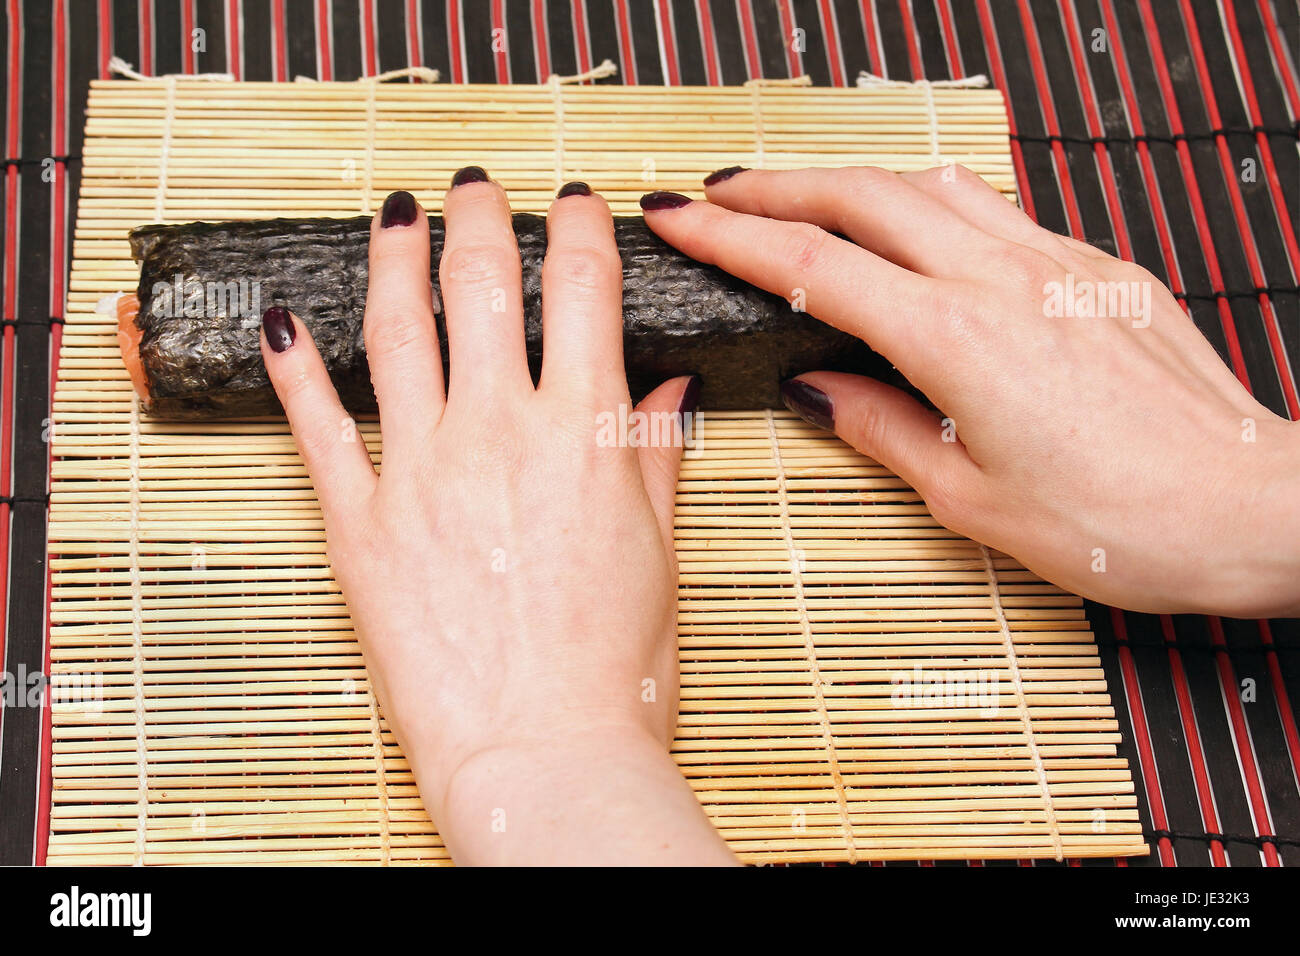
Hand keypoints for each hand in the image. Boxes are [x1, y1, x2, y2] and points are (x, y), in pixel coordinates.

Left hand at [260, 176, 734, 864]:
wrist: (544, 755)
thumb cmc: (614, 669)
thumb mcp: (659, 556)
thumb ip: (658, 460)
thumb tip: (673, 394)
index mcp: (587, 434)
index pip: (583, 291)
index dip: (578, 229)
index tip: (571, 203)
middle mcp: (501, 432)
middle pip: (484, 287)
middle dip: (479, 221)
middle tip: (474, 190)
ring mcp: (423, 473)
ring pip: (400, 333)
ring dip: (396, 261)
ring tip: (395, 218)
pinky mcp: (362, 526)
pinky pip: (318, 430)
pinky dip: (295, 370)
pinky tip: (283, 321)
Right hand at [643, 166, 1299, 617]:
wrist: (1249, 507)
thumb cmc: (1120, 524)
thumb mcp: (972, 497)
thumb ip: (882, 427)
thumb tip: (820, 389)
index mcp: (954, 338)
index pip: (810, 265)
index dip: (729, 236)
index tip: (675, 216)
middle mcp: (1001, 278)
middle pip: (861, 195)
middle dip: (776, 185)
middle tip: (718, 194)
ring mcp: (1055, 262)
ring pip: (930, 184)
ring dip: (853, 184)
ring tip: (805, 202)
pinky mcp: (1097, 268)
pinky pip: (996, 210)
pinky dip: (932, 205)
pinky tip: (917, 230)